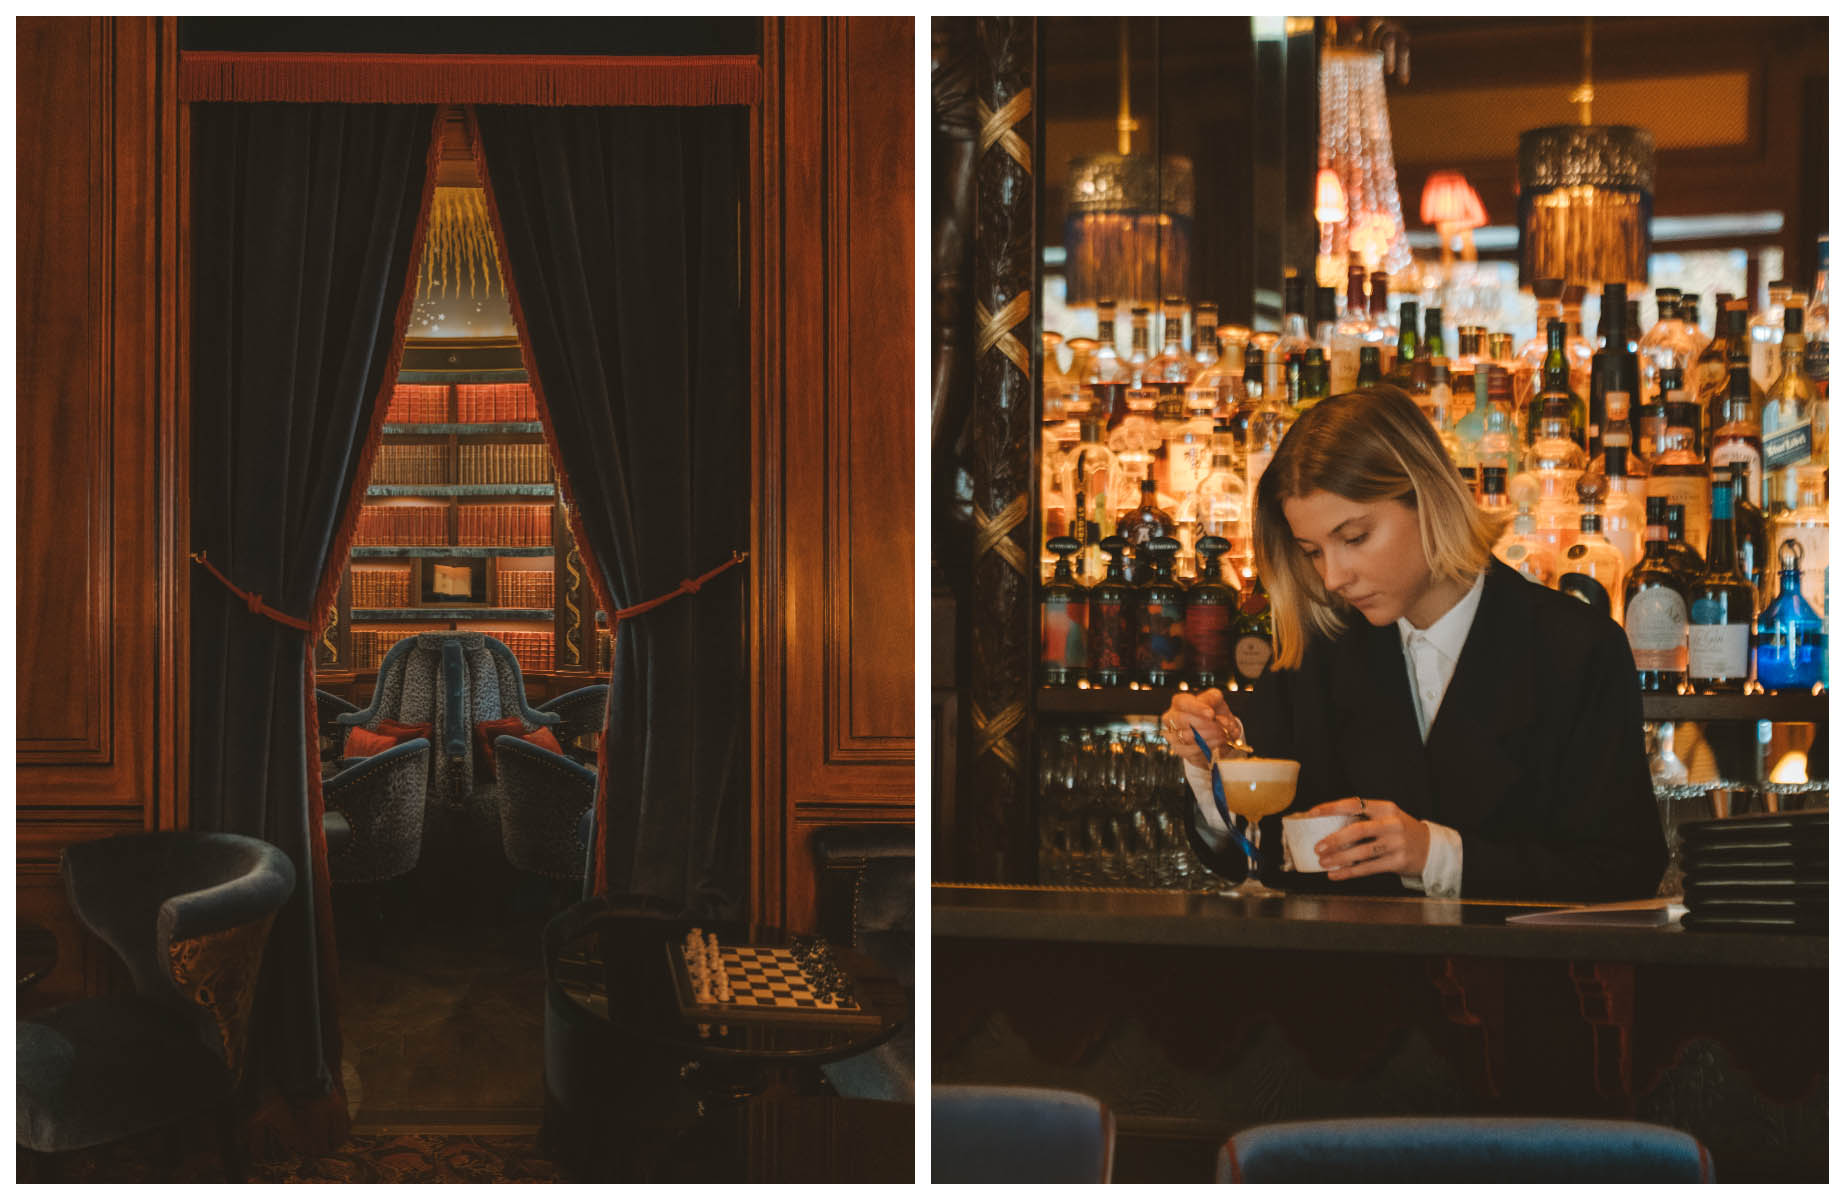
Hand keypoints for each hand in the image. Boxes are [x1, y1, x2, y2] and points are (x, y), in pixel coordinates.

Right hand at [1159, 690, 1243, 768]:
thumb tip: (1214, 716)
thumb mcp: (1215, 700)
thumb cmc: (1211, 712)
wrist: (1214, 730)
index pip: (1182, 702)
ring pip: (1185, 737)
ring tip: (1221, 735)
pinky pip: (1191, 751)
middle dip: (1204, 724)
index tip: (1211, 714)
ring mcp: (1173, 736)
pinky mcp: (1180, 750)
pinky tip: (1217, 742)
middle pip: (1181, 720)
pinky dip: (1207, 747)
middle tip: (1219, 727)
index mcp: (1179, 702)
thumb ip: (1214, 702)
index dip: (1196, 708)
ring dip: (1207, 736)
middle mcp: (1171, 718)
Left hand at [1307, 797, 1430, 879]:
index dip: (1331, 808)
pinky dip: (1349, 872)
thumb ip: (1364, 819)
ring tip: (1323, 862)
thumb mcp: (1387, 818)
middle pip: (1357, 830)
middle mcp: (1392, 824)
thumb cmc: (1401, 832)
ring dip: (1339, 858)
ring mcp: (1396, 844)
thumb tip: (1328, 826)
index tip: (1313, 813)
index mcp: (1386, 808)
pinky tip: (1336, 874)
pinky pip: (1368, 868)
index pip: (1354, 804)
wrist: (1431, 848)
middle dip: (1334, 839)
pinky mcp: (1398, 861)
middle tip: (1317, 847)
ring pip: (1362, 852)